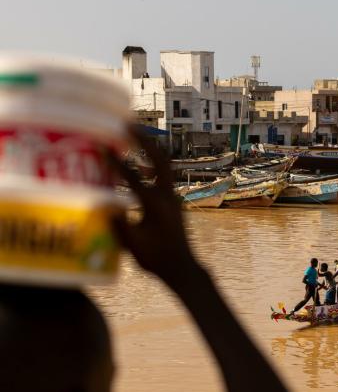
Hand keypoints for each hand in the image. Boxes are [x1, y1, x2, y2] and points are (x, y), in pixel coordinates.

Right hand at [109, 126, 195, 284]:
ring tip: (134, 136)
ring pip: (165, 166)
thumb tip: (102, 202)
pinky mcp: (174, 202)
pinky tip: (142, 166)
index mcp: (155, 204)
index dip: (117, 162)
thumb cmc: (156, 259)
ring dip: (150, 149)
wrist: (182, 268)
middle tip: (128, 123)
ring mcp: (174, 198)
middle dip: (144, 140)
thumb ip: (118, 223)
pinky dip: (153, 166)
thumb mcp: (132, 244)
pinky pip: (164, 177)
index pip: (134, 176)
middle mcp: (168, 196)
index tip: (103, 147)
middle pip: (160, 159)